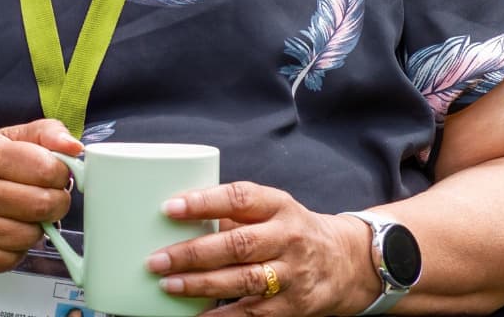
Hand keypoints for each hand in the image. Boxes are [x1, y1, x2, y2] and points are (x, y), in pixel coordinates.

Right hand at [0, 119, 80, 272]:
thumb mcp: (11, 136)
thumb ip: (47, 132)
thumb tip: (74, 148)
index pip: (46, 169)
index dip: (61, 172)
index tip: (55, 172)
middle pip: (43, 205)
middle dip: (56, 201)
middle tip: (48, 195)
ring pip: (32, 236)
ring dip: (38, 226)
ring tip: (25, 212)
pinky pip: (15, 258)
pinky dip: (19, 247)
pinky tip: (10, 229)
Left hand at [143, 182, 379, 314]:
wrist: (345, 261)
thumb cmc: (290, 228)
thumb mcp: (270, 208)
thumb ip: (233, 211)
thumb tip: (180, 217)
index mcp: (277, 205)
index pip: (238, 199)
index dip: (203, 202)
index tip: (170, 208)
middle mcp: (287, 238)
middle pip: (236, 244)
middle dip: (192, 253)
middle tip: (157, 259)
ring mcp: (292, 274)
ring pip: (243, 281)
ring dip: (201, 285)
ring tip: (169, 285)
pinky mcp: (294, 306)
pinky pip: (254, 313)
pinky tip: (198, 316)